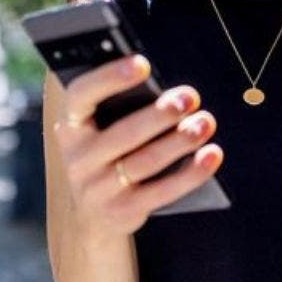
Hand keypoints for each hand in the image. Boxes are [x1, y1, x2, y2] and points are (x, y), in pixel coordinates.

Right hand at [52, 54, 222, 238]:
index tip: (143, 64)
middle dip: (160, 114)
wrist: (90, 217)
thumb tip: (163, 85)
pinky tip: (211, 154)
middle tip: (189, 97)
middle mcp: (78, 158)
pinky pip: (163, 191)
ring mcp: (98, 189)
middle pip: (124, 133)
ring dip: (180, 140)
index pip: (81, 96)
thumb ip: (116, 106)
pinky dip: (192, 172)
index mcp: (69, 126)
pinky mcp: (123, 211)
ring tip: (205, 122)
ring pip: (147, 161)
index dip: (109, 78)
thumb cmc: (103, 154)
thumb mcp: (96, 130)